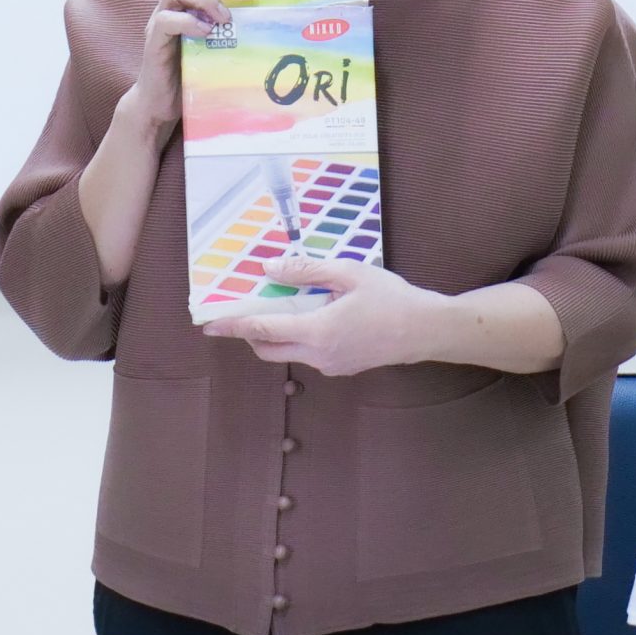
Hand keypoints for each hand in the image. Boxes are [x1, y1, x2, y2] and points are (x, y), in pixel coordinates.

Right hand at [119, 0, 253, 133]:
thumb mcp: (218, 41)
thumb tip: (271, 19)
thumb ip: (233, 24)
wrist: (161, 101)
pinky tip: (207, 34)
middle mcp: (172, 3)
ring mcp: (160, 20)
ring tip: (225, 19)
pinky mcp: (153, 41)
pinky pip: (166, 20)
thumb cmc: (193, 69)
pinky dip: (189, 23)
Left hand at [201, 258, 443, 375]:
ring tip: (281, 306)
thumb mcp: (349, 273)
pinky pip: (307, 353)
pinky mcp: (341, 367)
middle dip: (248, 333)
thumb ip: (307, 270)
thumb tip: (270, 268)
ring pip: (287, 352)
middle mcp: (318, 355)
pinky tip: (311, 315)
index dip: (232, 325)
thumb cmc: (392, 298)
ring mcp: (330, 365)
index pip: (262, 329)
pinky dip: (297, 337)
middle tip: (239, 313)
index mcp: (317, 331)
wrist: (427, 330)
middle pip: (267, 348)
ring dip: (275, 333)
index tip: (208, 323)